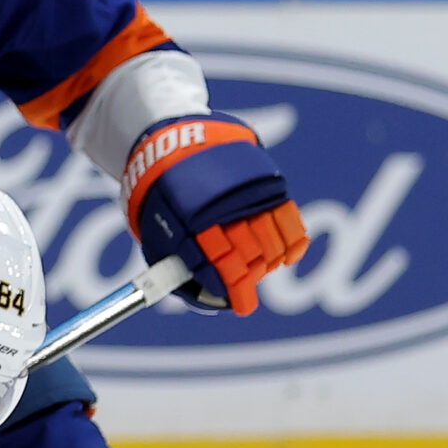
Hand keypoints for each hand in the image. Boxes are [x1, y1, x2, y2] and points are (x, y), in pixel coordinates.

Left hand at [123, 113, 310, 315]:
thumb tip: (205, 297)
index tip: (244, 305)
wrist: (174, 141)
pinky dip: (291, 240)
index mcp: (191, 222)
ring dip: (271, 260)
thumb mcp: (155, 231)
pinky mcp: (265, 182)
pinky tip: (289, 254)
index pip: (223, 264)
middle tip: (245, 281)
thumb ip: (178, 264)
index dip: (236, 288)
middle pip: (252, 254)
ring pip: (273, 240)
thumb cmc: (160, 198)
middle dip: (251, 274)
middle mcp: (224, 207)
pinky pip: (287, 218)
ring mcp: (248, 193)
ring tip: (263, 267)